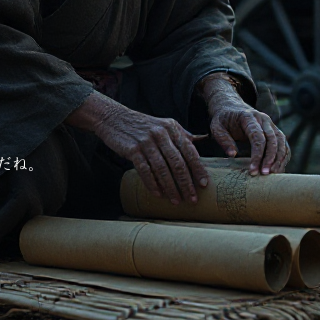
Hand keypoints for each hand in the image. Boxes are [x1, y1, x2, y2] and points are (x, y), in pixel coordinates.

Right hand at [67, 92, 208, 204]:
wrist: (115, 118)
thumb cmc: (143, 125)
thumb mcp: (163, 124)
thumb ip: (180, 134)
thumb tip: (201, 141)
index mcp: (172, 128)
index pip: (189, 150)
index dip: (198, 169)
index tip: (204, 185)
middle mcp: (161, 133)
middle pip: (177, 162)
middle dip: (186, 183)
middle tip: (192, 199)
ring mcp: (146, 141)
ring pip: (162, 169)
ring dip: (171, 188)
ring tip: (176, 201)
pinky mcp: (132, 149)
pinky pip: (145, 170)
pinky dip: (152, 184)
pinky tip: (158, 194)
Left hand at [199, 74, 289, 175]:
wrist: (231, 107)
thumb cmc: (223, 119)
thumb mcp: (216, 127)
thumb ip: (223, 140)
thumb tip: (232, 155)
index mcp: (249, 117)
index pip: (258, 137)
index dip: (257, 155)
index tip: (253, 170)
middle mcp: (263, 119)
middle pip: (272, 139)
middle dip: (270, 158)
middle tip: (264, 174)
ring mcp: (271, 124)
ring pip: (281, 142)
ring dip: (279, 159)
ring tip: (272, 174)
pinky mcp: (274, 130)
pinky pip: (283, 144)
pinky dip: (283, 157)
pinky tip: (278, 169)